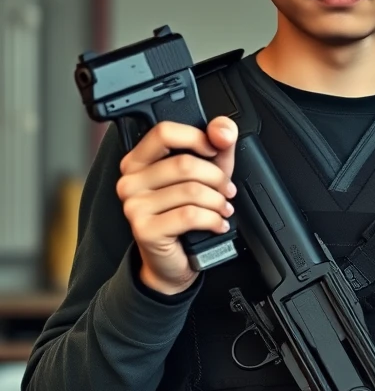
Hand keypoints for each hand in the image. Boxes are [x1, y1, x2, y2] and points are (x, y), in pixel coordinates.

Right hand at [115, 117, 237, 294]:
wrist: (172, 259)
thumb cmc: (186, 213)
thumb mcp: (207, 172)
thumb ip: (218, 145)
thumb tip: (222, 130)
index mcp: (140, 160)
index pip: (164, 132)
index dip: (196, 137)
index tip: (215, 150)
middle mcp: (130, 180)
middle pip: (184, 163)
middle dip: (217, 177)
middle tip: (227, 190)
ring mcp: (134, 205)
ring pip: (191, 190)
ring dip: (218, 201)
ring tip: (223, 208)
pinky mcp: (144, 229)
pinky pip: (190, 215)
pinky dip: (213, 219)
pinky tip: (217, 223)